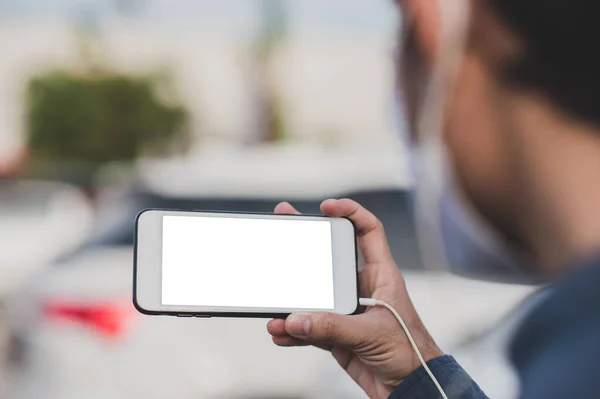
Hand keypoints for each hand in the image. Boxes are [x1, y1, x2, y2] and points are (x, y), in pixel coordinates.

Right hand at [267, 199, 442, 398]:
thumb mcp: (371, 335)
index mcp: (381, 276)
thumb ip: (332, 326)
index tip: (327, 207)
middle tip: (285, 228)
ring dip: (294, 300)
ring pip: (315, 296)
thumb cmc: (409, 353)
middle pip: (331, 258)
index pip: (369, 232)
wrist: (409, 388)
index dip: (351, 212)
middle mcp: (363, 288)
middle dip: (307, 247)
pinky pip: (310, 326)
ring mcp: (348, 311)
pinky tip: (281, 333)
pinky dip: (294, 331)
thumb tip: (296, 319)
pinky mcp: (338, 334)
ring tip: (274, 305)